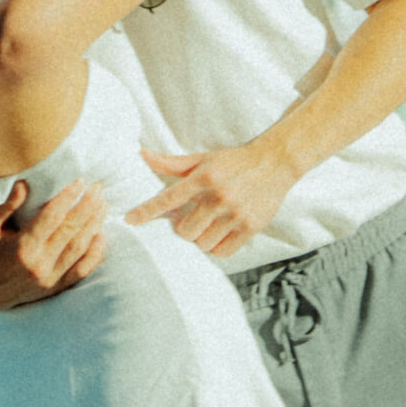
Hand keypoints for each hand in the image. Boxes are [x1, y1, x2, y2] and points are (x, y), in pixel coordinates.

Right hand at [0, 178, 106, 311]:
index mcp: (21, 247)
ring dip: (94, 225)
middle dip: (87, 206)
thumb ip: (5, 207)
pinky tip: (101, 236)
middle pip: (70, 230)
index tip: (80, 181)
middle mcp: (38, 264)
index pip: (52, 217)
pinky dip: (94, 254)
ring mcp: (49, 278)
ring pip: (79, 248)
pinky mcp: (54, 288)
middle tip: (98, 187)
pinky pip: (80, 271)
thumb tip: (24, 184)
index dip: (68, 197)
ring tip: (102, 205)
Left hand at [125, 141, 294, 260]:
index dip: (147, 211)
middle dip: (182, 228)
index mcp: (205, 177)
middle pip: (184, 230)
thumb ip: (171, 163)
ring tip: (206, 226)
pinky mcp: (251, 227)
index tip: (130, 220)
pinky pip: (223, 252)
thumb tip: (141, 155)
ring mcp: (236, 214)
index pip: (168, 198)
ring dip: (200, 238)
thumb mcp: (203, 159)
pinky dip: (216, 247)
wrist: (275, 162)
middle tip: (188, 219)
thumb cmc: (234, 161)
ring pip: (203, 243)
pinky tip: (218, 234)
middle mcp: (219, 196)